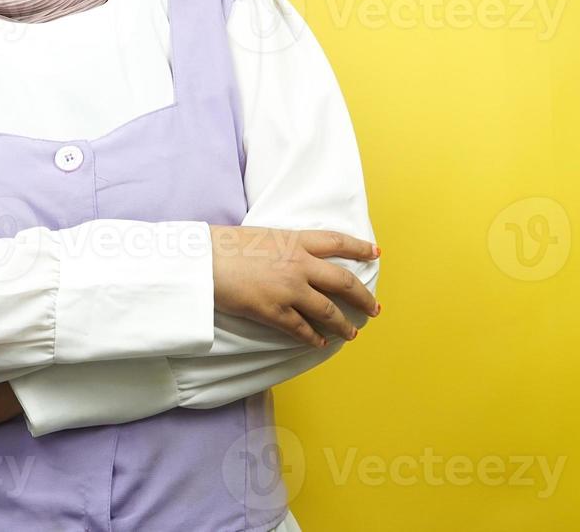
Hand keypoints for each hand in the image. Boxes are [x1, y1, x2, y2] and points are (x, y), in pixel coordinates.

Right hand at [208, 225, 380, 347]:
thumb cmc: (225, 244)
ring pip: (328, 311)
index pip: (337, 242)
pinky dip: (313, 338)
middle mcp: (300, 265)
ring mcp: (289, 289)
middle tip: (374, 308)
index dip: (359, 248)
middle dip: (363, 297)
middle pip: (343, 282)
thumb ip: (283, 246)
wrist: (204, 260)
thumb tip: (293, 257)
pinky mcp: (274, 311)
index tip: (375, 253)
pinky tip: (320, 343)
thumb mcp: (262, 236)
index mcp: (296, 241)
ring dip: (343, 324)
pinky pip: (301, 329)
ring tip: (352, 332)